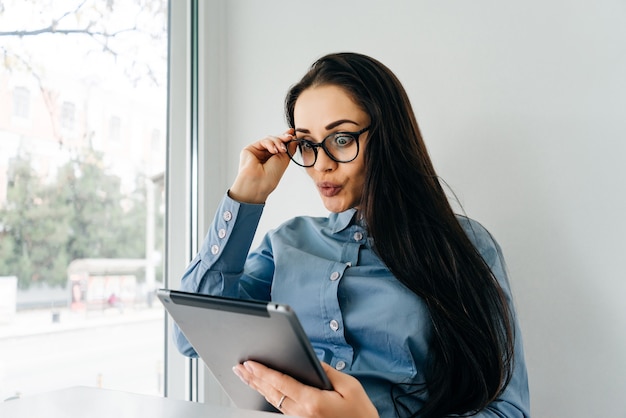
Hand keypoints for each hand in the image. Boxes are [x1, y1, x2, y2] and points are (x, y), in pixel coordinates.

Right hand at [229, 130, 293, 203]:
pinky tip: (273, 150)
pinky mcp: (250, 149)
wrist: (260, 182)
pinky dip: (270, 144)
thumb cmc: (271, 176)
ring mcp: (258, 151)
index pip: (280, 145)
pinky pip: (263, 141)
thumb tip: (294, 140)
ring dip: (278, 142)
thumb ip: (289, 149)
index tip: (293, 134)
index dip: (286, 139)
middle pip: (275, 140)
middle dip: (283, 138)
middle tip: (290, 137)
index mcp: (273, 159)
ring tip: (281, 149)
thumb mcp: (285, 160)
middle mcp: (265, 155)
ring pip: (270, 139)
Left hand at [232, 361, 378, 417]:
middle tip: (239, 367)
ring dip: (257, 387)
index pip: (282, 383)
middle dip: (253, 378)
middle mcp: (302, 413)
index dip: (263, 372)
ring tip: (245, 376)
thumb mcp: (350, 387)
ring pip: (273, 401)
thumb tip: (312, 362)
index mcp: (313, 402)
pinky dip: (269, 396)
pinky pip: (281, 408)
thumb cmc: (361, 414)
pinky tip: (263, 390)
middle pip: (271, 393)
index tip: (250, 363)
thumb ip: (328, 372)